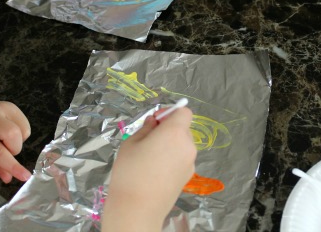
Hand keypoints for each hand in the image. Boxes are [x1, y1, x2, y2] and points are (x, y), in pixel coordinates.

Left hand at [0, 101, 31, 182]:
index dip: (12, 166)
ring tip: (2, 139)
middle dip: (14, 150)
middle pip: (13, 136)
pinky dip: (20, 134)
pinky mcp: (12, 106)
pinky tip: (7, 132)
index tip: (24, 176)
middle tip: (3, 151)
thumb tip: (8, 178)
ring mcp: (3, 108)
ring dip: (16, 142)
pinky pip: (25, 126)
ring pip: (22, 132)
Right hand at [102, 107, 195, 231]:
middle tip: (149, 139)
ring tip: (150, 158)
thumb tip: (154, 122)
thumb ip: (146, 128)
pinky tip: (156, 171)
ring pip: (182, 144)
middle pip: (183, 128)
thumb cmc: (130, 173)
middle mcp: (188, 145)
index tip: (156, 121)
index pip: (184, 112)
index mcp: (175, 132)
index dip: (170, 112)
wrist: (137, 209)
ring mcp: (190, 162)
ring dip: (170, 144)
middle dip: (168, 129)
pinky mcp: (188, 176)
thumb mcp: (131, 143)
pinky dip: (172, 158)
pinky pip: (182, 159)